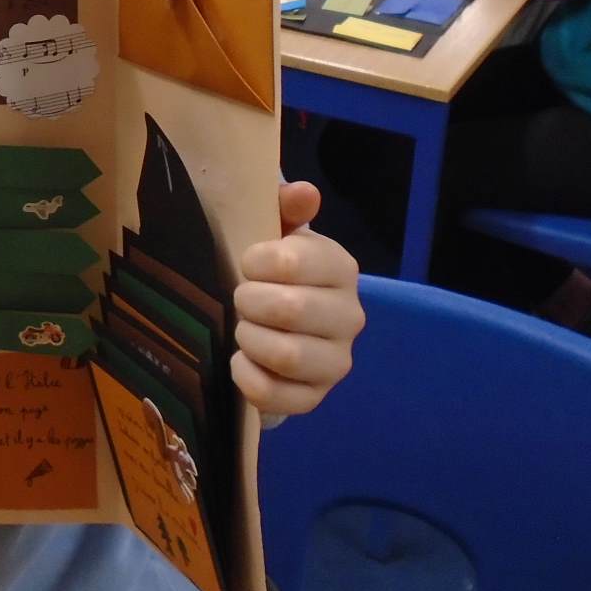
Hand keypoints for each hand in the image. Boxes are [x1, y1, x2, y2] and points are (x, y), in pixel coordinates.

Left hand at [231, 182, 364, 416]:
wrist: (277, 326)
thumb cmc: (274, 272)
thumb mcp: (277, 234)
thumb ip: (286, 208)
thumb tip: (304, 192)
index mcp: (341, 268)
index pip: (293, 261)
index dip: (256, 261)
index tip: (246, 262)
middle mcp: (350, 316)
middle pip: (289, 309)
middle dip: (249, 301)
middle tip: (241, 296)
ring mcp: (336, 362)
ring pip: (285, 355)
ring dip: (249, 338)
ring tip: (244, 327)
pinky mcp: (315, 397)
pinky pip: (272, 394)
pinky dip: (245, 375)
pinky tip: (241, 360)